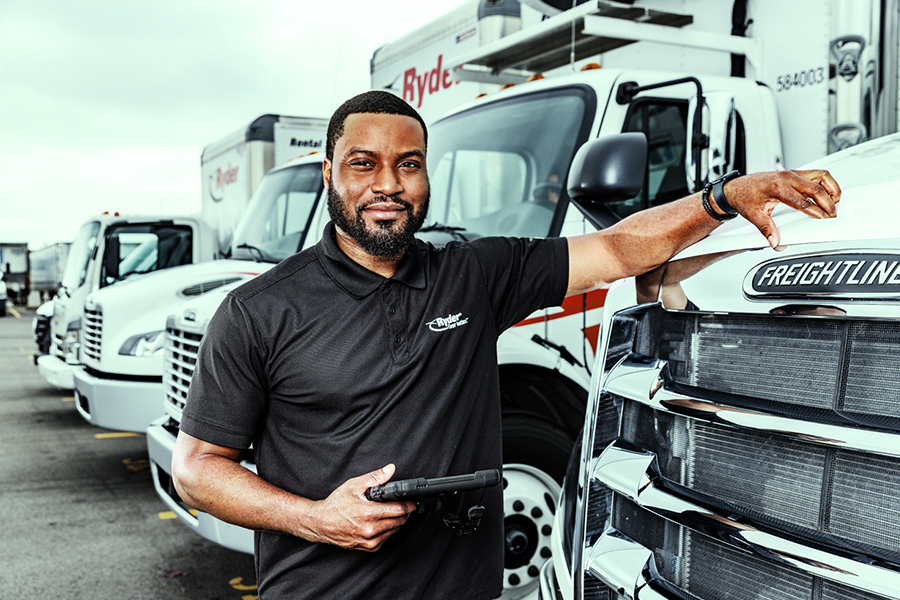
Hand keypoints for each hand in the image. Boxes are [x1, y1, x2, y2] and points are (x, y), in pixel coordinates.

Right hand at [302, 464, 415, 551]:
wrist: (321, 523)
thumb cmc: (336, 504)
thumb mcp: (354, 485)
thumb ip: (375, 477)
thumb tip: (390, 469)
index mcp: (368, 513)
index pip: (399, 510)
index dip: (409, 504)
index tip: (413, 501)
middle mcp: (370, 530)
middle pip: (400, 521)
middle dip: (405, 512)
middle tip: (404, 504)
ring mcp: (370, 541)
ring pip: (394, 530)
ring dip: (397, 521)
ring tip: (392, 511)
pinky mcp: (368, 547)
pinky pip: (386, 538)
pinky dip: (388, 530)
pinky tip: (383, 521)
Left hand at [720, 170, 840, 248]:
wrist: (736, 188)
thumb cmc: (744, 197)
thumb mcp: (753, 216)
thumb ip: (766, 229)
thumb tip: (775, 242)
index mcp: (778, 188)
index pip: (804, 202)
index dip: (817, 212)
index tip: (825, 220)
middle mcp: (787, 177)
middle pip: (817, 188)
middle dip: (829, 203)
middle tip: (833, 215)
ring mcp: (792, 173)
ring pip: (822, 176)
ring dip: (832, 189)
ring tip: (835, 203)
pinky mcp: (795, 173)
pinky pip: (817, 174)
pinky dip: (826, 183)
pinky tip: (827, 194)